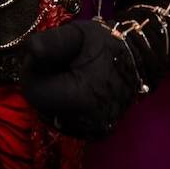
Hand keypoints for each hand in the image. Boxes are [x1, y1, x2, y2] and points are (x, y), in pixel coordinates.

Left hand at [20, 20, 140, 139]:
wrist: (139, 59)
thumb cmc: (106, 43)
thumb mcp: (77, 33)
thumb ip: (52, 42)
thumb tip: (29, 50)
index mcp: (82, 97)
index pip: (33, 92)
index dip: (31, 71)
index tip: (43, 55)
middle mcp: (88, 123)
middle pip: (40, 105)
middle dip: (42, 81)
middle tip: (58, 63)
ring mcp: (92, 132)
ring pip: (49, 113)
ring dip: (51, 93)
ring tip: (69, 74)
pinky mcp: (94, 134)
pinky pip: (63, 119)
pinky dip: (62, 104)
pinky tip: (74, 88)